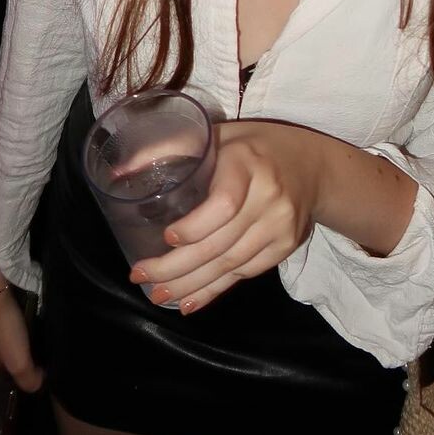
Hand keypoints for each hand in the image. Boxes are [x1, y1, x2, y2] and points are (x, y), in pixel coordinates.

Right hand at [0, 269, 42, 392]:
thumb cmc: (3, 329)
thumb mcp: (19, 361)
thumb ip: (28, 379)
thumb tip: (38, 384)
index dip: (0, 385)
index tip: (19, 379)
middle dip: (7, 363)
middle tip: (29, 359)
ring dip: (9, 344)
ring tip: (30, 341)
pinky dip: (9, 327)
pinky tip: (23, 322)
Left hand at [129, 120, 322, 313]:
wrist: (313, 165)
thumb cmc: (254, 146)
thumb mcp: (218, 134)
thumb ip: (172, 147)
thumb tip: (119, 173)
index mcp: (249, 163)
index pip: (224, 204)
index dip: (194, 227)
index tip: (166, 237)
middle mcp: (269, 197)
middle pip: (220, 243)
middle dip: (176, 267)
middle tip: (142, 277)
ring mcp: (281, 226)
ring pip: (230, 265)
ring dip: (191, 285)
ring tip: (159, 294)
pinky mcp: (286, 247)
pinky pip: (246, 274)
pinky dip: (215, 290)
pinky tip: (190, 300)